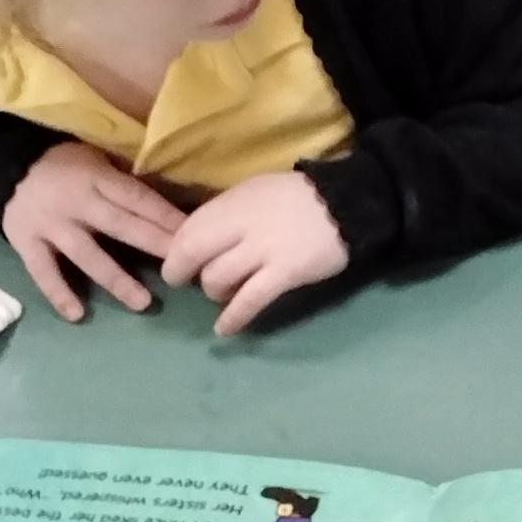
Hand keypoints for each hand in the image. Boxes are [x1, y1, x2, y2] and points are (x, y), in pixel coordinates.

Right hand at [1, 143, 185, 323]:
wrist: (5, 165)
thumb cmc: (65, 165)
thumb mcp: (97, 159)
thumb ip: (125, 182)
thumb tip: (172, 203)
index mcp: (97, 177)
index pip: (138, 198)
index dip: (166, 217)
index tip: (195, 237)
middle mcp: (76, 202)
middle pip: (120, 226)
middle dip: (153, 246)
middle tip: (183, 269)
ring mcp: (50, 224)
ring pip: (86, 255)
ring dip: (116, 279)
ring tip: (143, 303)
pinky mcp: (26, 243)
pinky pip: (43, 272)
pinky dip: (59, 293)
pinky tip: (77, 315)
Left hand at [161, 170, 348, 337]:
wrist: (346, 203)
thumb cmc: (296, 199)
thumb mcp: (255, 192)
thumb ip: (228, 214)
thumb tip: (199, 240)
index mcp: (234, 202)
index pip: (188, 228)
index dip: (175, 249)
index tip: (177, 261)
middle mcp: (242, 225)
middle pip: (193, 253)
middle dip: (179, 272)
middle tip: (183, 282)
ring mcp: (264, 250)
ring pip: (217, 279)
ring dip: (213, 292)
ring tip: (222, 295)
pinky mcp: (285, 273)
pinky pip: (249, 300)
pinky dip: (233, 318)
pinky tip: (224, 329)